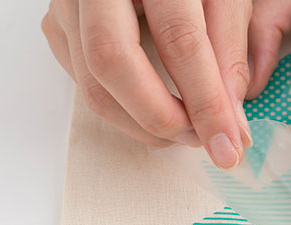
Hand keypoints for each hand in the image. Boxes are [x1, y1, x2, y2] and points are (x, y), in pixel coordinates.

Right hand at [42, 0, 251, 168]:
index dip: (206, 101)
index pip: (179, 40)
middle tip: (198, 139)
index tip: (228, 144)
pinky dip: (123, 110)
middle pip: (114, 64)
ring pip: (93, 86)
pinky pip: (84, 85)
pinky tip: (153, 109)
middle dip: (161, 118)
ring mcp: (68, 5)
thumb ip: (230, 55)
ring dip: (143, 124)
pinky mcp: (58, 27)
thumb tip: (232, 124)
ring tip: (184, 129)